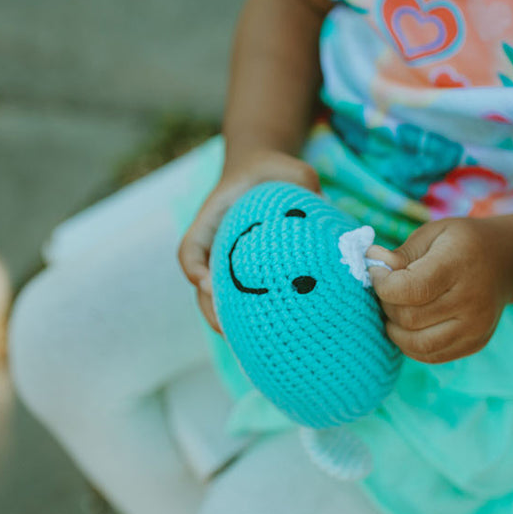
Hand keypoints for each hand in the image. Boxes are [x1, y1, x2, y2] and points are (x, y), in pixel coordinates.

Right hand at [177, 149, 319, 333]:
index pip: (191, 249)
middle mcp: (214, 244)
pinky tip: (269, 336)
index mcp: (213, 219)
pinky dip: (247, 317)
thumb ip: (303, 179)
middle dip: (211, 310)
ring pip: (216, 297)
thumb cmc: (272, 170)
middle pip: (200, 284)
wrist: (262, 173)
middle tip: (228, 332)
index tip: (207, 284)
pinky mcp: (243, 272)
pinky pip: (238, 297)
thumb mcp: (289, 167)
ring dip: (227, 321)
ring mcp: (225, 260)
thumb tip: (322, 204)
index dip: (194, 269)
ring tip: (247, 346)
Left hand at [368, 217, 512, 363]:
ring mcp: (476, 326)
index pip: (410, 289)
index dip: (382, 285)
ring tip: (396, 309)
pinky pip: (431, 355)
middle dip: (387, 305)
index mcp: (459, 264)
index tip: (377, 272)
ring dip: (396, 329)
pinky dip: (411, 343)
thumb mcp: (432, 234)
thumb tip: (372, 263)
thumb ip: (401, 253)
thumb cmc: (461, 243)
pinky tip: (411, 324)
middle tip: (388, 289)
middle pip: (409, 318)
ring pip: (417, 343)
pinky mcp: (476, 344)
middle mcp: (472, 299)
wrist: (507, 261)